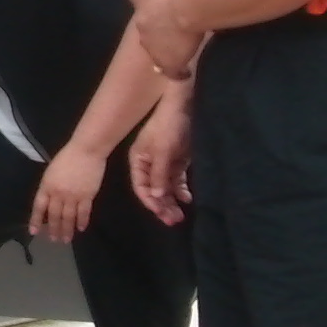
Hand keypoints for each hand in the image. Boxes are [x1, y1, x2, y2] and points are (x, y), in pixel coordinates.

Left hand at [29, 144, 106, 243]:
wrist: (86, 151)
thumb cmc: (67, 157)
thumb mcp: (51, 171)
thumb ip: (49, 186)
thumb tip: (49, 201)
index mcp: (46, 186)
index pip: (39, 207)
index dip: (36, 220)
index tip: (34, 232)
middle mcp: (58, 193)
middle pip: (54, 215)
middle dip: (53, 229)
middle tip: (53, 240)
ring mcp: (73, 196)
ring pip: (68, 217)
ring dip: (67, 230)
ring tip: (65, 240)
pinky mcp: (87, 196)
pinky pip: (84, 213)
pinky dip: (82, 222)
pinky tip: (81, 228)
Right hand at [130, 97, 192, 225]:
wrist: (182, 105)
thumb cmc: (168, 126)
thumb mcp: (164, 150)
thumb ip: (160, 174)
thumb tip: (157, 197)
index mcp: (138, 161)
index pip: (141, 187)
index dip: (150, 202)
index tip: (161, 214)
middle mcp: (148, 164)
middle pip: (154, 190)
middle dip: (163, 205)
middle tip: (174, 220)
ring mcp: (163, 163)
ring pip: (166, 187)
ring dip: (172, 201)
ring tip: (180, 215)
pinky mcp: (176, 160)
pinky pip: (176, 180)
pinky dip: (181, 190)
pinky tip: (187, 198)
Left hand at [133, 0, 203, 80]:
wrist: (186, 8)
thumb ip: (169, 5)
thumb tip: (181, 1)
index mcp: (143, 19)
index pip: (147, 32)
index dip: (158, 36)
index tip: (167, 38)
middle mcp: (144, 37)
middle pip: (150, 47)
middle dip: (161, 49)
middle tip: (175, 51)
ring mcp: (154, 52)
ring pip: (160, 60)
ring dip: (170, 61)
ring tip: (182, 65)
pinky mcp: (167, 63)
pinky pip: (172, 73)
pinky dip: (180, 74)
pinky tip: (187, 74)